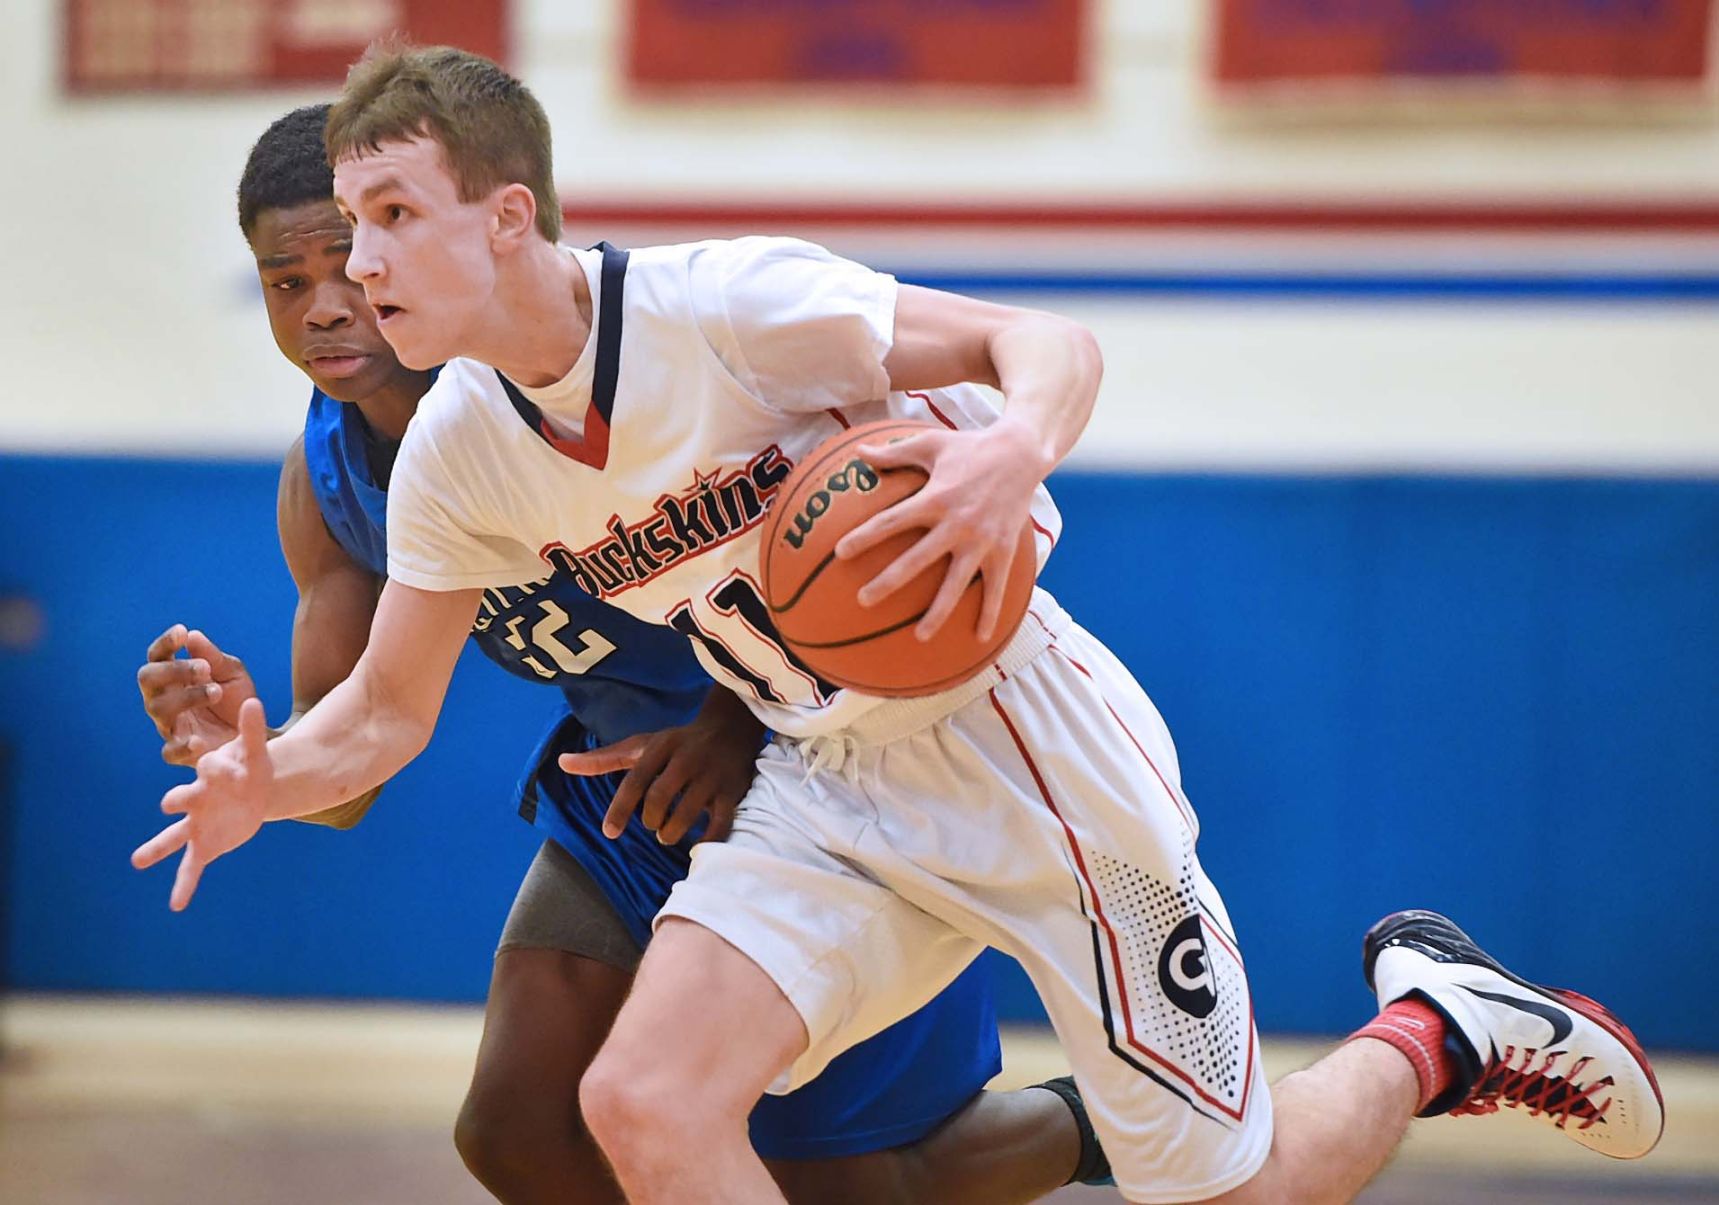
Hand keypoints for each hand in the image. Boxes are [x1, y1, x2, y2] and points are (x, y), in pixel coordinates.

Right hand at [133, 697, 272, 910]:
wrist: (254, 791)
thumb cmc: (252, 767)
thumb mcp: (256, 751)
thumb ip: (252, 729)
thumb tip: (252, 700)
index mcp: (209, 773)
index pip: (208, 767)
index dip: (220, 767)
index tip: (234, 768)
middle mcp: (196, 799)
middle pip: (179, 798)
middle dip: (177, 800)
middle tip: (169, 804)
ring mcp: (197, 823)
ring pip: (172, 837)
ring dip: (155, 848)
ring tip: (137, 860)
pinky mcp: (206, 844)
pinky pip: (191, 866)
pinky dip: (184, 885)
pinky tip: (177, 905)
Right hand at [136, 625, 258, 764]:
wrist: (258, 734)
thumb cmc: (238, 700)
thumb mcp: (233, 674)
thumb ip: (214, 657)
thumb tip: (193, 636)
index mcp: (173, 677)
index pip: (157, 656)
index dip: (165, 643)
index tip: (182, 632)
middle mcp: (164, 699)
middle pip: (148, 679)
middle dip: (173, 670)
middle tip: (205, 668)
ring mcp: (170, 726)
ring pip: (158, 709)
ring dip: (187, 697)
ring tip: (217, 692)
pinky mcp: (181, 753)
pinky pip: (169, 752)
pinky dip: (182, 746)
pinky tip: (198, 740)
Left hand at [558, 691, 763, 845]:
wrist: (732, 727)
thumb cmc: (678, 743)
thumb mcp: (641, 746)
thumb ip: (603, 759)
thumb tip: (562, 762)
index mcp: (661, 747)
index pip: (635, 781)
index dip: (620, 809)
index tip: (610, 833)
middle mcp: (686, 759)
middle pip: (659, 799)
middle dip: (651, 820)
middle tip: (652, 826)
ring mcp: (711, 776)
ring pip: (686, 814)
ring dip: (671, 833)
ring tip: (667, 835)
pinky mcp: (732, 792)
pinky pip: (720, 824)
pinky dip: (706, 841)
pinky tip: (696, 846)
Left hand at [834, 421, 1045, 641]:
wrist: (1022, 454)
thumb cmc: (970, 447)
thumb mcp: (931, 443)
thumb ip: (894, 452)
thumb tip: (859, 452)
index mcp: (935, 498)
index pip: (892, 521)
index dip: (865, 537)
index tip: (840, 553)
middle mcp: (956, 523)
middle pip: (916, 560)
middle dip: (888, 582)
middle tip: (863, 601)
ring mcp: (981, 541)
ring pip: (955, 584)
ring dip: (937, 613)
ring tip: (919, 636)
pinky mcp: (1003, 551)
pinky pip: (995, 588)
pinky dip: (989, 614)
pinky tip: (979, 639)